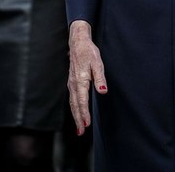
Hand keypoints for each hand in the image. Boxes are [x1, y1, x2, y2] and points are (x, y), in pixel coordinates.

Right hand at [67, 20, 106, 135]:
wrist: (77, 42)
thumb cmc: (89, 52)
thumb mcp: (98, 63)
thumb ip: (100, 78)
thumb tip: (103, 91)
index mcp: (80, 80)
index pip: (82, 101)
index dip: (84, 113)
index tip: (86, 124)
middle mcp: (73, 84)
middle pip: (75, 105)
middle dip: (78, 119)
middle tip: (81, 132)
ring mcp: (71, 83)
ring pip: (72, 103)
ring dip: (75, 115)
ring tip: (79, 128)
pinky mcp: (72, 82)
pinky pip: (72, 98)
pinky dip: (74, 107)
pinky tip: (77, 112)